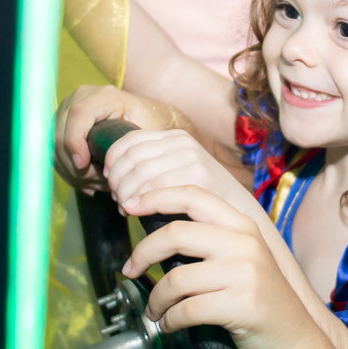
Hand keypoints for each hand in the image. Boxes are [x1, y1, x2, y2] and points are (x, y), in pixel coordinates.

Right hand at [54, 84, 192, 192]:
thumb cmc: (151, 125)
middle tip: (96, 184)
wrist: (147, 116)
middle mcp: (81, 98)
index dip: (75, 141)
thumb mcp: (147, 133)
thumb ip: (132, 146)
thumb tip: (110, 170)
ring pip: (54, 145)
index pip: (79, 114)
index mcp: (105, 96)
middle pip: (61, 132)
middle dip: (74, 164)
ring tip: (97, 186)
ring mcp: (67, 109)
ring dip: (71, 171)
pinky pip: (55, 150)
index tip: (83, 165)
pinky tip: (88, 184)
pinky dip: (69, 171)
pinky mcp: (61, 123)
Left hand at [104, 129, 259, 219]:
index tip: (108, 180)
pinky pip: (154, 187)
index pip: (128, 140)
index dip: (111, 160)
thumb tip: (112, 173)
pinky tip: (136, 212)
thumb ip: (153, 165)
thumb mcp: (177, 170)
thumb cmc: (203, 196)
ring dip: (124, 193)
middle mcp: (182, 143)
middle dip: (116, 181)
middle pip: (130, 158)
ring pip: (138, 173)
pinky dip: (138, 200)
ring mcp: (191, 157)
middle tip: (117, 200)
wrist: (239, 210)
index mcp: (175, 137)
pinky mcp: (197, 176)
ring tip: (125, 208)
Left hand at [122, 185, 313, 348]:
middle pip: (176, 234)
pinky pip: (186, 310)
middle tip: (130, 269)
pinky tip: (170, 324)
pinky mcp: (242, 305)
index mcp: (244, 226)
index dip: (156, 197)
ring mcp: (245, 274)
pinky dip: (169, 320)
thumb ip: (213, 240)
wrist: (294, 340)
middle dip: (142, 253)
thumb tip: (160, 233)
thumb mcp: (244, 258)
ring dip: (155, 299)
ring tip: (155, 310)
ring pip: (175, 278)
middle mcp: (246, 244)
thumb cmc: (261, 301)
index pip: (194, 196)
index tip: (129, 207)